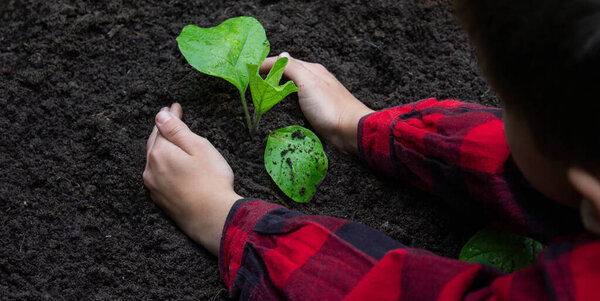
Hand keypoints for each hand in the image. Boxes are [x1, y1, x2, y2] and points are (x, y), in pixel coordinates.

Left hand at [143, 103, 240, 254]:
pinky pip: (157, 175)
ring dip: (160, 148)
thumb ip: (177, 130)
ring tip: (168, 139)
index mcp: (159, 153)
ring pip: (154, 160)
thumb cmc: (211, 180)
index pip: (162, 127)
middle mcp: (150, 169)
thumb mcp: (198, 147)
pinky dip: (163, 165)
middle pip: (154, 143)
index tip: (175, 106)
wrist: (213, 218)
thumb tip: (160, 116)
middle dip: (162, 130)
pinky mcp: (160, 200)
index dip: (170, 115)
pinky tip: (170, 165)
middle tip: (169, 117)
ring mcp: (154, 186)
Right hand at [261, 53, 373, 153]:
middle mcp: (314, 81)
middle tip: (251, 84)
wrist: (349, 131)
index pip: (284, 62)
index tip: (249, 70)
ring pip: (291, 90)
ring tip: (260, 97)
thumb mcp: (308, 82)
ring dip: (277, 91)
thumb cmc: (329, 106)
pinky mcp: (315, 113)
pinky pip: (296, 104)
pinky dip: (285, 104)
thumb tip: (279, 55)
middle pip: (287, 75)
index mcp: (312, 70)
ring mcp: (315, 97)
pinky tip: (279, 110)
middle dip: (270, 77)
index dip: (266, 65)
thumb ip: (292, 68)